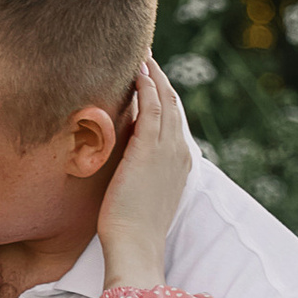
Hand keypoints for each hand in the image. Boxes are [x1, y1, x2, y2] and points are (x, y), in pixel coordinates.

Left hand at [97, 58, 193, 291]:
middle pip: (172, 102)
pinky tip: (138, 69)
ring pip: (164, 98)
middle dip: (158, 75)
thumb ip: (134, 173)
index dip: (161, 93)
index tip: (147, 75)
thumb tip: (119, 163)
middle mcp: (178, 152)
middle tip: (145, 51)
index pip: (172, 118)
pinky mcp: (150, 151)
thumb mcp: (137, 194)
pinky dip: (148, 85)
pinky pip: (152, 107)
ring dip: (153, 72)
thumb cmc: (129, 230)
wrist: (135, 247)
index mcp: (178, 162)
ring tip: (141, 50)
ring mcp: (168, 150)